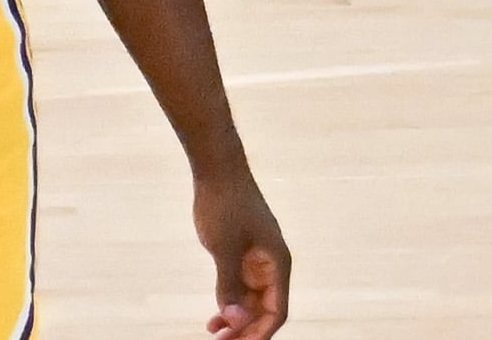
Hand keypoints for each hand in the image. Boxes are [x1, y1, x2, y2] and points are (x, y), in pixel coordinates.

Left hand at [195, 169, 289, 339]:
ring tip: (214, 332)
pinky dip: (229, 300)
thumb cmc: (224, 204)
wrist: (217, 168)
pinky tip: (215, 315)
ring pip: (251, 300)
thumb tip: (234, 320)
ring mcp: (257, 259)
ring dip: (236, 318)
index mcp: (278, 264)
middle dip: (245, 328)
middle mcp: (272, 265)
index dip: (260, 332)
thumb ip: (229, 285)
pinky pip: (240, 286)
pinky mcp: (242, 253)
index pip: (277, 311)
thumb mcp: (224, 248)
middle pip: (264, 309)